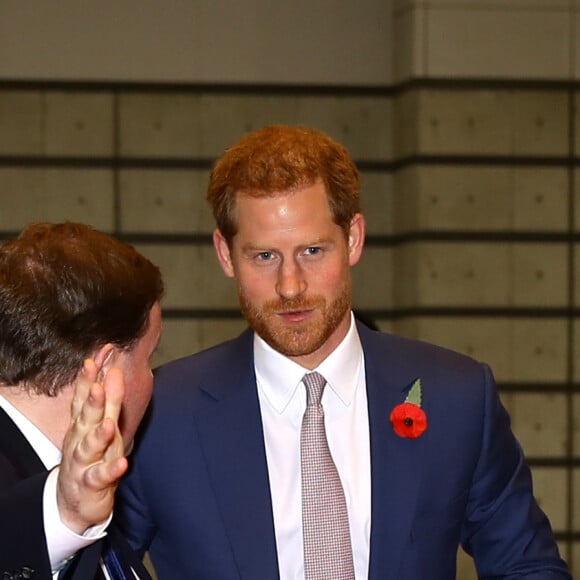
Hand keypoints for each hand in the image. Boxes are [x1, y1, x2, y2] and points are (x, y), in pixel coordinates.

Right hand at [56, 359, 127, 533]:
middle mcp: (79, 440)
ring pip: (88, 447)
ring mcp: (83, 462)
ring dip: (98, 435)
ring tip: (109, 425)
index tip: (95, 357)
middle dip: (91, 401)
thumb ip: (108, 398)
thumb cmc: (91, 456)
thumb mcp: (100, 424)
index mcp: (82, 424)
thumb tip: (113, 369)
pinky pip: (100, 476)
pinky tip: (122, 463)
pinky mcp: (91, 484)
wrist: (74, 501)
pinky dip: (110, 469)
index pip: (83, 397)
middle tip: (98, 384)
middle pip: (85, 418)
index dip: (88, 378)